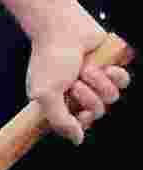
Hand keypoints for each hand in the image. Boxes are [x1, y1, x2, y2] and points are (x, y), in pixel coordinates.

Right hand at [27, 10, 128, 141]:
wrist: (64, 29)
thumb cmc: (50, 59)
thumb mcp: (44, 95)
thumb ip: (60, 121)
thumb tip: (76, 140)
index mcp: (60, 102)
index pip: (79, 125)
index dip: (83, 121)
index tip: (79, 113)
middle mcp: (79, 94)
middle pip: (98, 112)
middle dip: (88, 97)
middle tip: (74, 83)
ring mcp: (96, 82)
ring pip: (112, 97)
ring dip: (99, 82)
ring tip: (85, 69)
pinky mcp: (110, 69)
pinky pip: (123, 82)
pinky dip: (114, 74)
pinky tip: (103, 65)